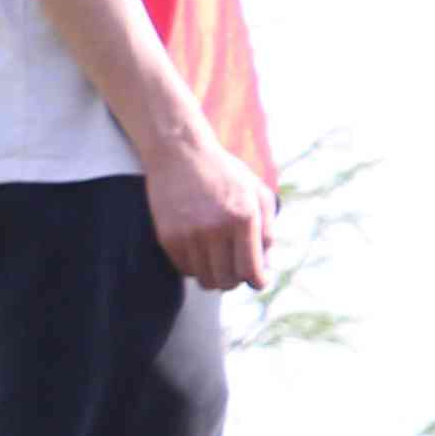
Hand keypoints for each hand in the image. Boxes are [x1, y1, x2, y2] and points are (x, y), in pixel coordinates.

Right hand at [143, 127, 274, 292]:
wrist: (180, 154)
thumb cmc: (224, 173)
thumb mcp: (257, 193)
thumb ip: (267, 229)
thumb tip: (265, 265)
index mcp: (243, 217)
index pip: (251, 270)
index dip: (257, 281)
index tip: (258, 281)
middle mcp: (215, 229)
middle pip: (228, 281)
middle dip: (236, 280)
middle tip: (237, 269)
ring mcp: (189, 235)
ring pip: (205, 279)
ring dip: (215, 275)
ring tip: (219, 260)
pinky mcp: (168, 237)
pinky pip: (185, 269)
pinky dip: (195, 267)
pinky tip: (201, 251)